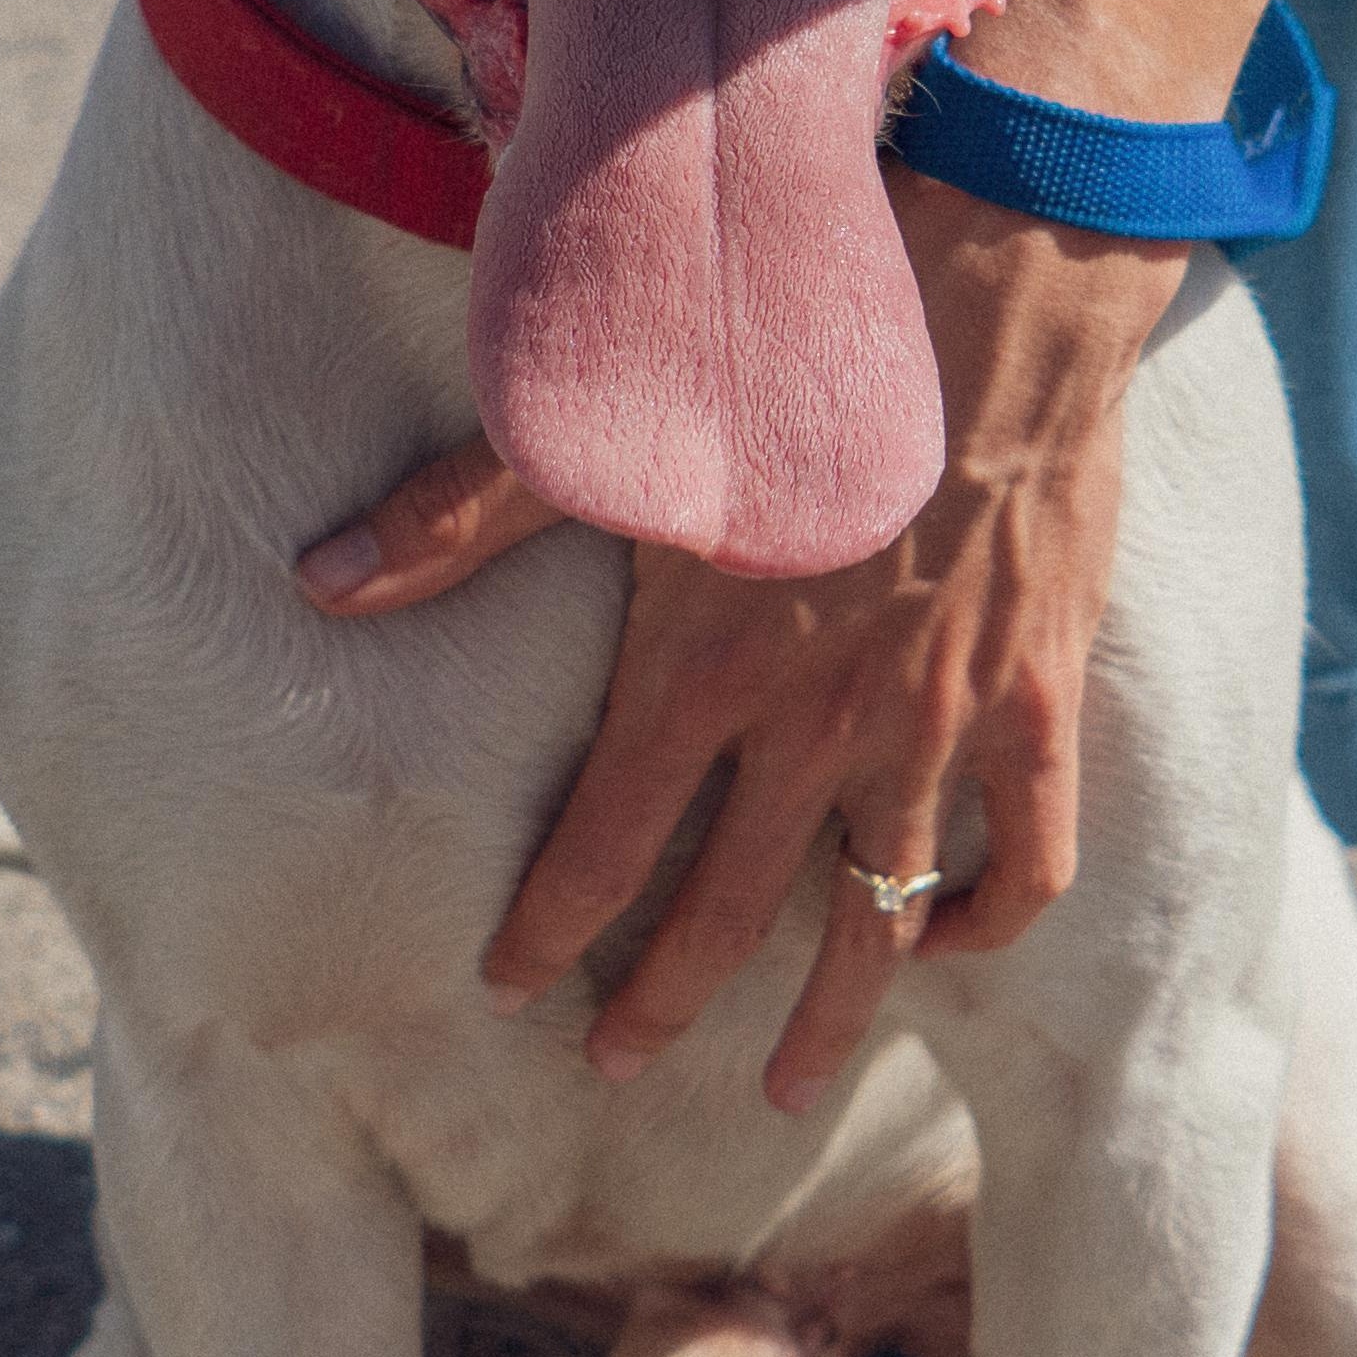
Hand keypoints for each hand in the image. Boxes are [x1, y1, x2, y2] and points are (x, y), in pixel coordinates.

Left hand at [298, 177, 1190, 1108]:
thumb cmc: (789, 340)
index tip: (511, 990)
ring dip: (826, 1014)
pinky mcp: (1037, 694)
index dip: (550, 932)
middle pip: (728, 912)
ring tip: (786, 1084)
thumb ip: (460, 516)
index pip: (602, 848)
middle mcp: (817, 723)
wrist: (991, 272)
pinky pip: (1028, 856)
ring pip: (877, 917)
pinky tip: (947, 940)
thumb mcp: (611, 422)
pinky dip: (988, 917)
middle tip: (617, 1066)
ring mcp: (938, 722)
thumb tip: (319, 580)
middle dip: (664, 1004)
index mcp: (701, 670)